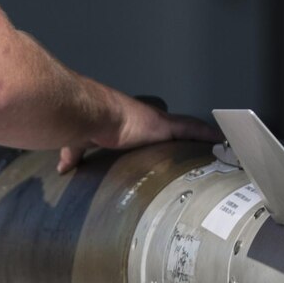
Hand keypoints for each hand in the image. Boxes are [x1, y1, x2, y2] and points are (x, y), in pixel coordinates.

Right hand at [58, 96, 220, 172]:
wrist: (90, 114)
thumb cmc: (84, 124)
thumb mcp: (78, 143)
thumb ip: (73, 154)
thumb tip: (62, 168)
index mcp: (126, 124)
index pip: (145, 128)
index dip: (156, 133)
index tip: (164, 142)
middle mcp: (144, 119)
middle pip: (169, 127)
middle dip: (182, 135)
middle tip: (196, 148)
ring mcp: (156, 122)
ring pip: (184, 128)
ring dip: (200, 136)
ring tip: (217, 145)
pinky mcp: (165, 126)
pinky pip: (192, 129)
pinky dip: (207, 135)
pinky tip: (221, 139)